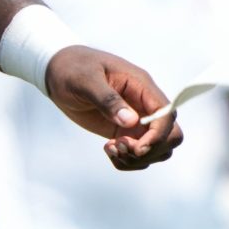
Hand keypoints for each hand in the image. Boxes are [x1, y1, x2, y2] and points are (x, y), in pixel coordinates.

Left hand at [44, 45, 182, 169]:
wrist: (58, 71)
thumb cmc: (73, 68)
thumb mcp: (86, 80)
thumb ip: (108, 100)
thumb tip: (131, 121)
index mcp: (141, 85)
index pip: (167, 114)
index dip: (158, 135)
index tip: (136, 146)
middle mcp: (144, 104)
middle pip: (171, 135)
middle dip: (151, 150)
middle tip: (121, 147)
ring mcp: (136, 119)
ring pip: (158, 149)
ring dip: (138, 158)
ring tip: (111, 149)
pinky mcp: (125, 131)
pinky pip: (139, 154)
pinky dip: (127, 161)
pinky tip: (108, 150)